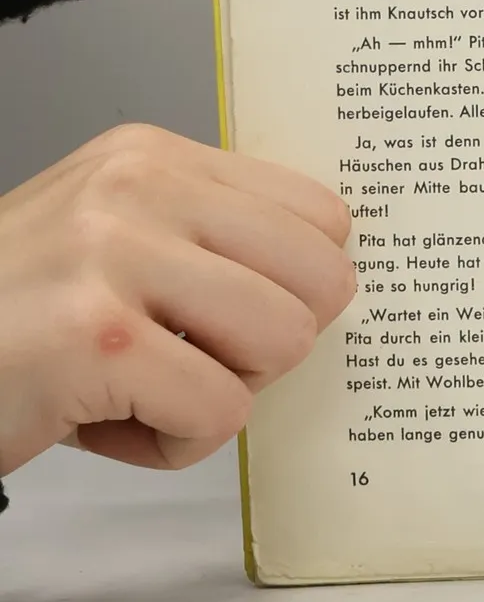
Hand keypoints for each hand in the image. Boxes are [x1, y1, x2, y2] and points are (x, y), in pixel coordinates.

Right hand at [0, 126, 355, 475]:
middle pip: (323, 281)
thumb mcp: (114, 243)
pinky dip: (170, 444)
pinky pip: (220, 414)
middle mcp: (137, 187)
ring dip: (219, 395)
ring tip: (137, 387)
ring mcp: (113, 255)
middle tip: (183, 359)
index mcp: (151, 157)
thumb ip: (211, 241)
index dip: (293, 289)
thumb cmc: (15, 323)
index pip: (324, 216)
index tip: (224, 315)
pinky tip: (98, 420)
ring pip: (284, 344)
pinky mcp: (96, 338)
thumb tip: (334, 278)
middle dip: (268, 345)